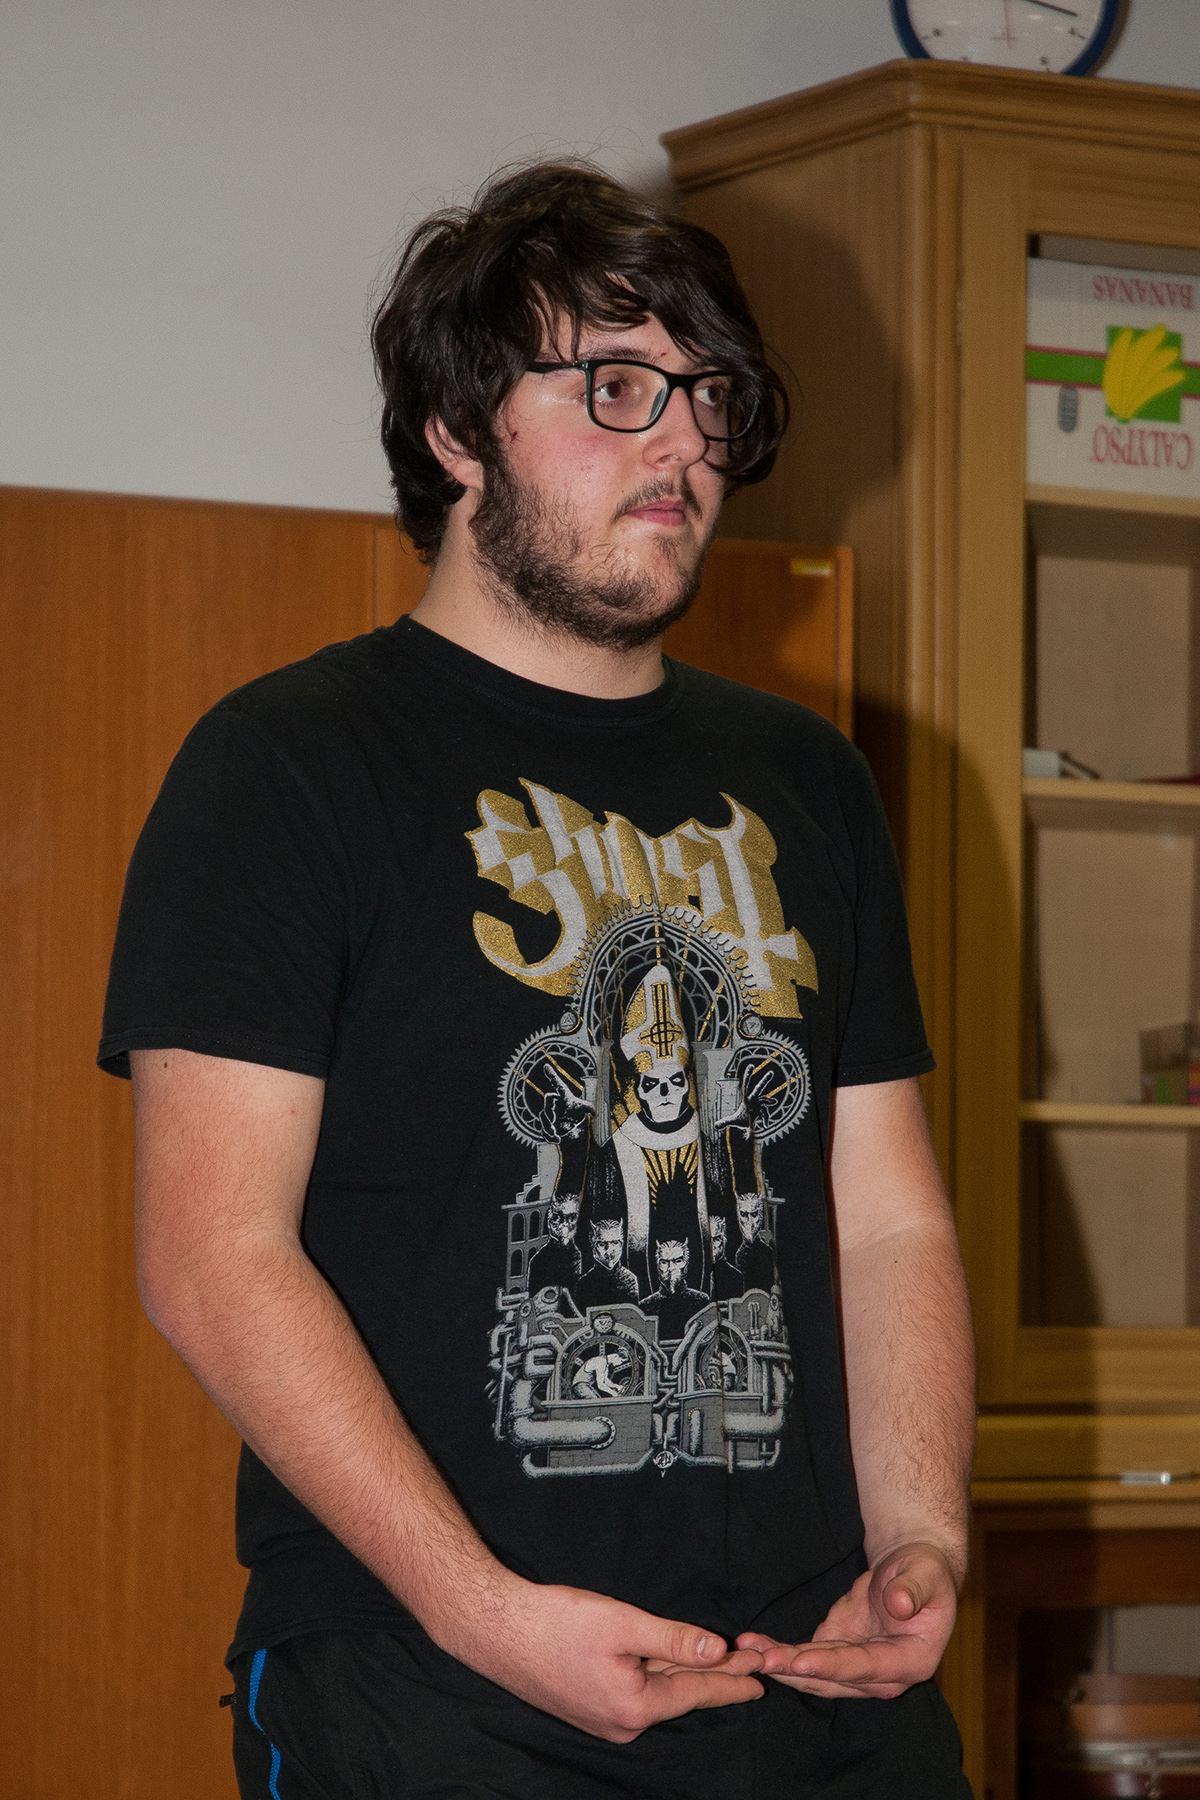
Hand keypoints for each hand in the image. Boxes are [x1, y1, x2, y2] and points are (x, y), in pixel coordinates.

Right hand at [439, 1576, 764, 1740]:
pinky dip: (655, 1675)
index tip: (762, 1674)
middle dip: (714, 1676)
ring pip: (655, 1692)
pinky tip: (665, 1662)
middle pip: (678, 1694)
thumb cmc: (556, 1622)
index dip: (732, 1679)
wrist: (496, 1629)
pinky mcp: (586, 1707)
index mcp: (634, 1707)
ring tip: (716, 1660)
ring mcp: (601, 1720)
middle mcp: (621, 1724)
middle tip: (749, 1661)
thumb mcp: (622, 1624)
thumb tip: (719, 1652)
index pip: (697, 1691)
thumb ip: (673, 1640)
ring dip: (683, 1674)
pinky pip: (633, 1691)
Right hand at [539, 1066, 591, 1141]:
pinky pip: (543, 1129)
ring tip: (556, 1134)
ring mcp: (549, 1114)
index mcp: (564, 1097)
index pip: (558, 1084)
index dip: (552, 1075)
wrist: (572, 1131)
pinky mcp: (546, 1125)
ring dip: (548, 1126)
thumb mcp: (585, 1109)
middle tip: (553, 1119)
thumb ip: (589, 1108)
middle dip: (549, 1109)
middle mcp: (555, 1103)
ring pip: (542, 1116)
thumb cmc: (577, 1115)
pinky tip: (558, 1140)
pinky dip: (550, 1136)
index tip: (546, 1066)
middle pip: (547, 1101)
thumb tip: (593, 1112)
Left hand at [735, 1542, 958, 1699]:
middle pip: (835, 1678)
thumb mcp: (925, 1573)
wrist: (911, 1572)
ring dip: (782, 1664)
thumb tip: (900, 1604)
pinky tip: (754, 1646)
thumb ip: (914, 1589)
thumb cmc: (924, 1571)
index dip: (834, 1666)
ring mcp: (857, 1668)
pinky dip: (780, 1653)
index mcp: (912, 1661)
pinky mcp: (836, 1653)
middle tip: (762, 1661)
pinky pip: (806, 1657)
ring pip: (815, 1674)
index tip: (802, 1663)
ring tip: (748, 1652)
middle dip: (797, 1670)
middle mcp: (883, 1676)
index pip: (867, 1668)